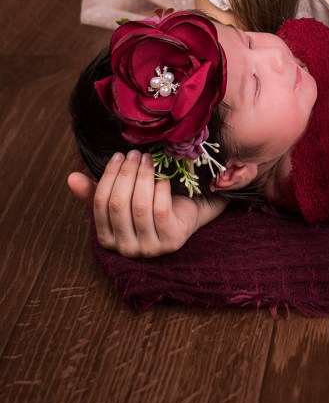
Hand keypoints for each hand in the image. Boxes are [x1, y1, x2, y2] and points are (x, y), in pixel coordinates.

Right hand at [67, 150, 205, 257]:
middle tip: (134, 154)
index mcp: (107, 238)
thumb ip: (95, 192)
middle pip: (119, 204)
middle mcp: (125, 248)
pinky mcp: (171, 241)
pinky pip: (160, 210)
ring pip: (140, 206)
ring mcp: (149, 248)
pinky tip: (163, 175)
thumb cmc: (148, 206)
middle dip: (126, 174)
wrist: (184, 216)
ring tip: (147, 158)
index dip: (108, 177)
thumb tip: (71, 177)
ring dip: (143, 177)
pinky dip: (160, 188)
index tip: (118, 156)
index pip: (100, 204)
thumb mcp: (121, 199)